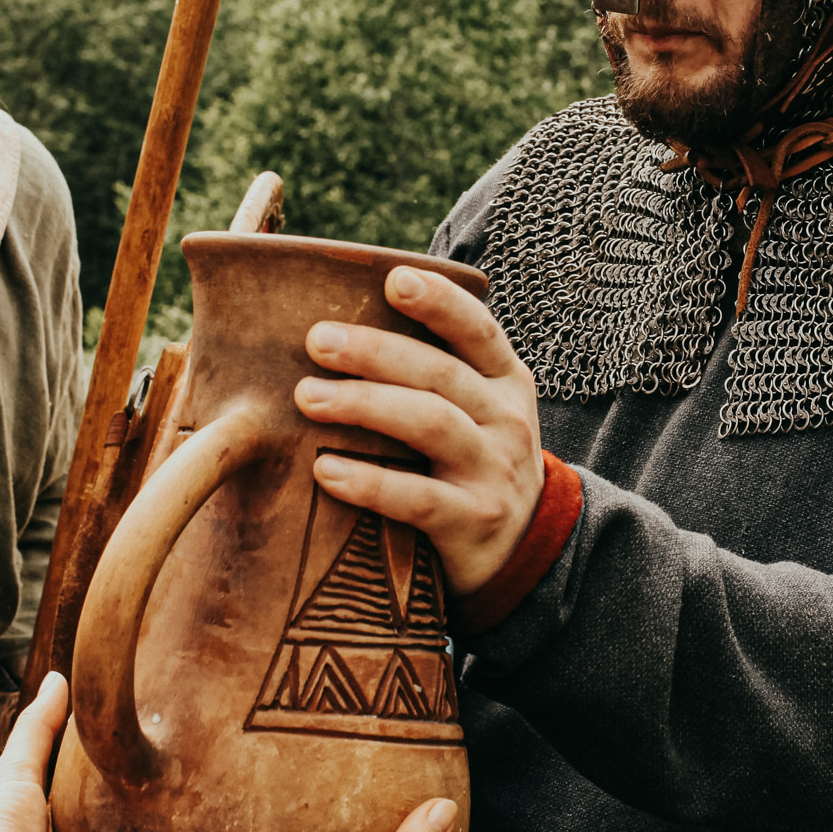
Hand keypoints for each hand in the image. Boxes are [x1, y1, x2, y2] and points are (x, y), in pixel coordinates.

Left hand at [294, 265, 542, 594]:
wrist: (524, 552)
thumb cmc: (473, 464)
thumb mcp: (477, 412)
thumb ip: (433, 372)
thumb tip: (343, 322)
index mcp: (505, 381)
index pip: (478, 329)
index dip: (440, 301)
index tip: (394, 279)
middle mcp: (507, 420)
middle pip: (441, 373)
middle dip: (377, 351)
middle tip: (318, 339)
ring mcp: (494, 471)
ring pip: (432, 424)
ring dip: (366, 404)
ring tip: (308, 397)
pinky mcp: (474, 522)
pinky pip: (419, 498)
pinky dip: (370, 482)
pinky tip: (326, 471)